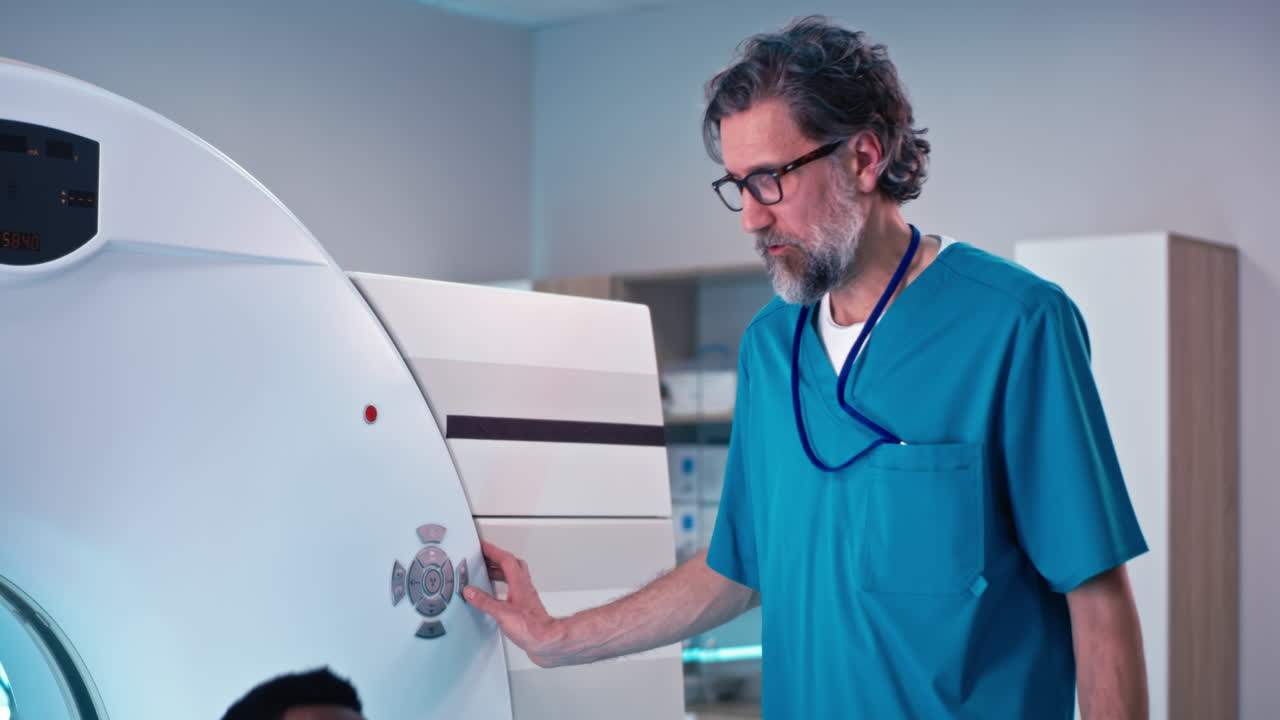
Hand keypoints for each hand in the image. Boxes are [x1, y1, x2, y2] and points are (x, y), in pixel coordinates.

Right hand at [463, 540, 566, 666]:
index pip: (506, 559)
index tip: (482, 545)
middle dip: (497, 558)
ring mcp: (525, 597)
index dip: (493, 550)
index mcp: (519, 584)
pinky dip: (503, 586)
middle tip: (484, 557)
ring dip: (500, 571)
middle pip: (512, 565)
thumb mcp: (502, 613)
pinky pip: (513, 589)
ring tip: (487, 573)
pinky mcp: (525, 607)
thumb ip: (484, 601)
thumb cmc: (532, 628)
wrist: (547, 642)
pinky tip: (497, 595)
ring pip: (513, 576)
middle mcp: (524, 587)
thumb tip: (470, 591)